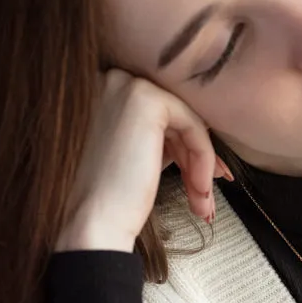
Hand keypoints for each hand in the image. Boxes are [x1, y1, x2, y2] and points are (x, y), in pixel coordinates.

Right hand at [55, 69, 231, 252]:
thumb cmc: (114, 198)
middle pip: (177, 120)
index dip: (185, 150)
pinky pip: (193, 126)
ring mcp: (127, 85)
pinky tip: (199, 189)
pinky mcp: (146, 99)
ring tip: (203, 205)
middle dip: (196, 161)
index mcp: (107, 92)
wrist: (95, 222)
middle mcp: (113, 80)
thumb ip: (161, 137)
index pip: (163, 117)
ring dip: (201, 168)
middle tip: (206, 198)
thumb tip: (203, 135)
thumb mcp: (139, 155)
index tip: (201, 181)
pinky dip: (203, 159)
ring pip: (188, 124)